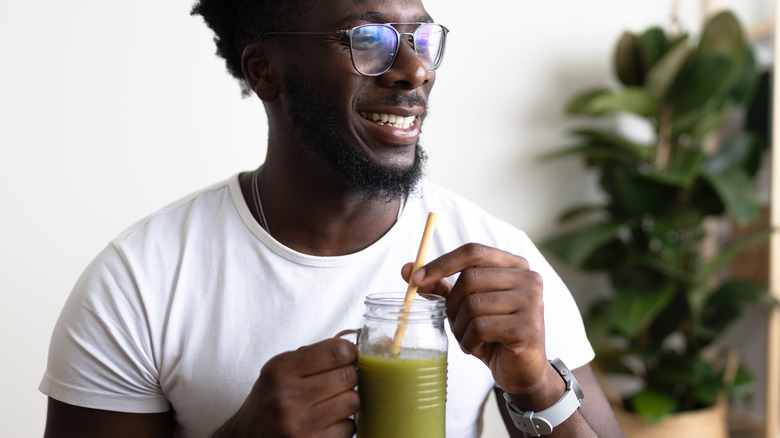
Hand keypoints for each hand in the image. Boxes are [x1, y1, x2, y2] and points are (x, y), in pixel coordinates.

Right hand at [214, 338, 358, 437]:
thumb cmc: (268, 402)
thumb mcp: (279, 371)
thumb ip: (312, 356)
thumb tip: (352, 348)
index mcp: (279, 370)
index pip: (336, 352)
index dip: (350, 353)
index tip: (349, 357)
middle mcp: (287, 397)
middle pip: (348, 376)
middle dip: (349, 377)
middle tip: (339, 381)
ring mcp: (300, 424)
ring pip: (352, 401)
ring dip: (347, 401)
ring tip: (330, 403)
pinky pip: (349, 427)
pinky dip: (343, 424)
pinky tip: (325, 423)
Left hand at [402, 243, 549, 395]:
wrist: (522, 371)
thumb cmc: (493, 334)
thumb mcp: (466, 307)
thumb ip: (441, 286)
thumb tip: (407, 270)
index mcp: (514, 265)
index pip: (473, 251)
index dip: (442, 263)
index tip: (415, 279)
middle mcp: (528, 278)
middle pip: (470, 279)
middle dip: (452, 305)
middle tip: (455, 324)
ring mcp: (532, 301)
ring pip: (472, 305)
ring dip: (460, 328)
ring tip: (470, 339)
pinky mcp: (528, 327)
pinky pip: (481, 328)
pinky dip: (470, 341)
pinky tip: (479, 349)